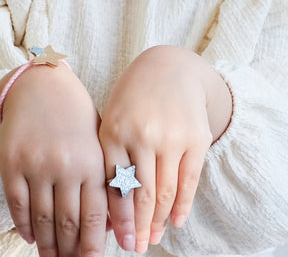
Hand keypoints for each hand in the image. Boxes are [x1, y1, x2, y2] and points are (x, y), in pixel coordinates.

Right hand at [0, 64, 107, 256]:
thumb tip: (105, 224)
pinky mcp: (11, 162)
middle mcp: (65, 164)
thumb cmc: (76, 115)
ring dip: (47, 245)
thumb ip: (102, 178)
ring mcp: (36, 164)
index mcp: (92, 160)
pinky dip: (24, 226)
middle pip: (69, 222)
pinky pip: (16, 204)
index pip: (96, 215)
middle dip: (70, 251)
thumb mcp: (97, 141)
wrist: (42, 86)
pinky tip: (31, 237)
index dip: (93, 245)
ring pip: (42, 219)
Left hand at [99, 45, 231, 253]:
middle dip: (137, 228)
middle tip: (135, 248)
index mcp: (113, 131)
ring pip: (164, 192)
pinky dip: (181, 206)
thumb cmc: (133, 97)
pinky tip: (175, 222)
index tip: (119, 240)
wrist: (168, 68)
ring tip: (152, 239)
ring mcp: (171, 137)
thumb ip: (111, 155)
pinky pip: (189, 181)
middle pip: (140, 195)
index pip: (114, 185)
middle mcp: (141, 135)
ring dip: (158, 222)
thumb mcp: (112, 118)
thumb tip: (112, 203)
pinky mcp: (195, 138)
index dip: (117, 219)